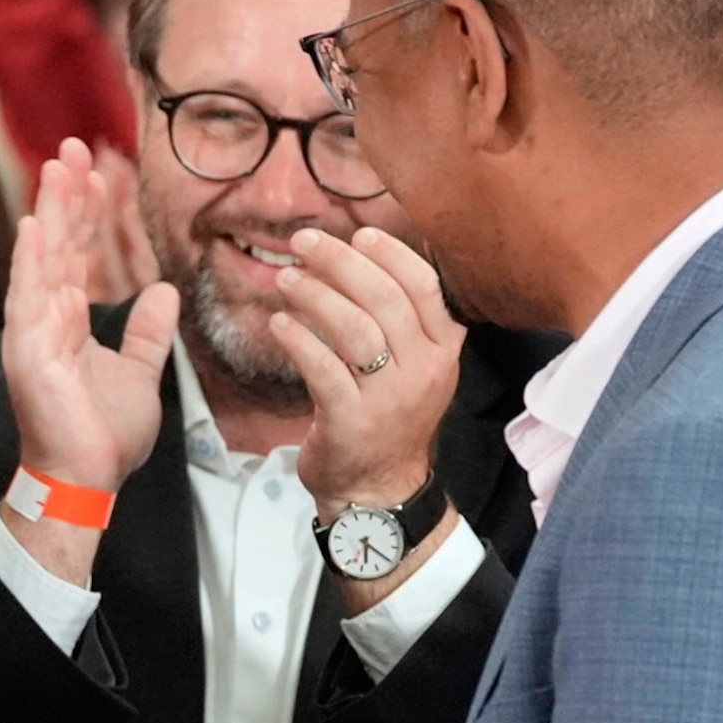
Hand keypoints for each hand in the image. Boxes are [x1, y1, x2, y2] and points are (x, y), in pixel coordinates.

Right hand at [3, 139, 178, 494]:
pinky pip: (29, 300)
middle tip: (72, 146)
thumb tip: (164, 292)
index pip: (77, 252)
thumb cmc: (103, 434)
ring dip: (49, 213)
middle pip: (57, 244)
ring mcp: (33, 334)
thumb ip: (146, 331)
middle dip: (64, 194)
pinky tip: (35, 227)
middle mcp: (45, 319)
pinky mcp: (27, 355)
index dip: (86, 211)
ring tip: (57, 168)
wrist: (86, 480)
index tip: (96, 169)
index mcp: (67, 320)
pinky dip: (33, 263)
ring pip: (43, 261)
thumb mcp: (139, 373)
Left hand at [264, 226, 461, 516]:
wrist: (377, 488)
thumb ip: (400, 319)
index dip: (390, 254)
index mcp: (442, 349)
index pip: (423, 286)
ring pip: (354, 330)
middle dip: (341, 263)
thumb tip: (362, 255)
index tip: (357, 233)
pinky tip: (279, 323)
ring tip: (286, 278)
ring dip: (315, 296)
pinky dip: (298, 340)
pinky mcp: (353, 420)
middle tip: (304, 243)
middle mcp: (424, 370)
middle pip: (385, 300)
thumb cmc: (385, 416)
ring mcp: (390, 397)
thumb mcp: (412, 366)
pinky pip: (323, 369)